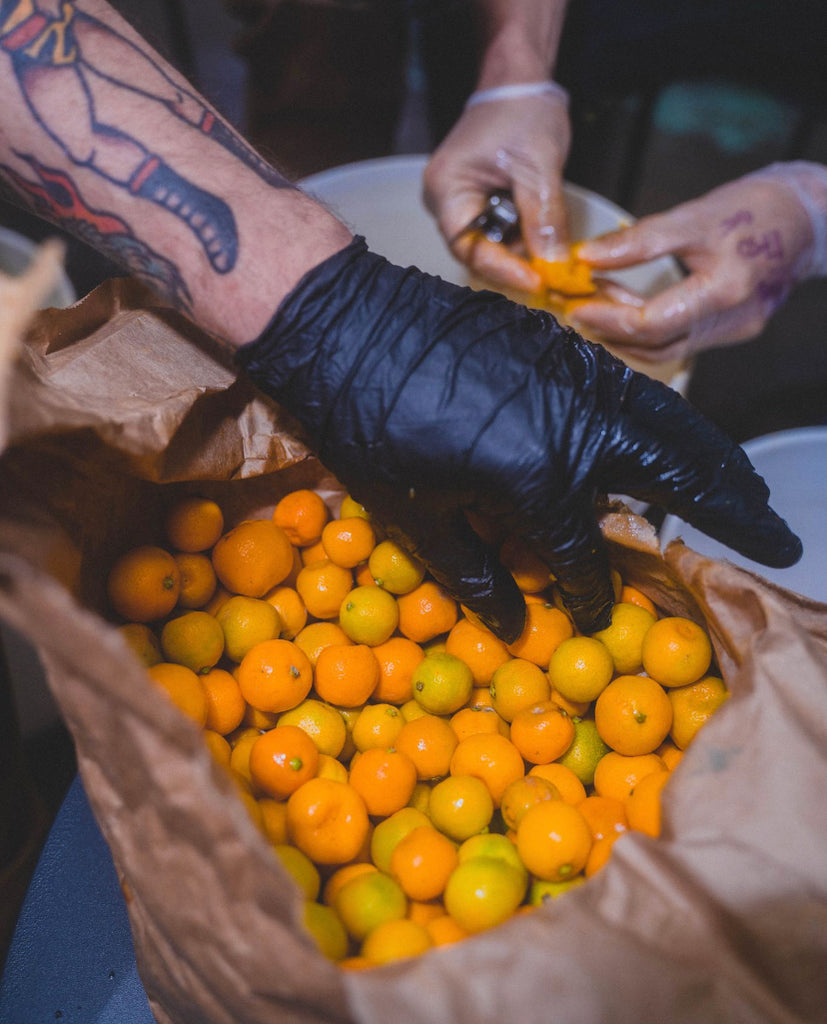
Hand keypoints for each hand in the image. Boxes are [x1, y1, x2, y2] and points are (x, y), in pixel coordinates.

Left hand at [237, 238, 801, 641]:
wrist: (341, 322)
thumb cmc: (363, 427)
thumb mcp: (413, 515)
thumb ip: (476, 574)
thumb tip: (516, 625)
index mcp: (536, 481)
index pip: (583, 556)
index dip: (588, 594)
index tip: (591, 613)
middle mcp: (576, 426)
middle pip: (677, 477)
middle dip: (734, 513)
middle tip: (779, 539)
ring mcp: (576, 375)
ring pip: (670, 422)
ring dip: (717, 460)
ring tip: (753, 493)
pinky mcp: (562, 342)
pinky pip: (634, 387)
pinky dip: (670, 418)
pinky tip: (679, 438)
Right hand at [423, 83, 571, 293]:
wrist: (520, 84)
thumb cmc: (523, 112)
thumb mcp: (539, 167)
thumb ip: (544, 218)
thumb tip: (554, 265)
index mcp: (446, 189)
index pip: (468, 247)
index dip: (502, 269)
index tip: (537, 280)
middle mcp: (444, 201)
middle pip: (477, 251)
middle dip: (515, 262)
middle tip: (551, 273)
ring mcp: (459, 203)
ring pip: (490, 245)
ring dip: (521, 250)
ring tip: (551, 250)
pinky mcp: (477, 204)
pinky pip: (497, 232)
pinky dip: (521, 237)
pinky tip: (542, 235)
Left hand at [570, 162, 826, 362]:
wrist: (809, 218)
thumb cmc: (755, 209)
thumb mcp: (693, 215)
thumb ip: (639, 240)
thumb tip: (588, 256)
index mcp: (725, 290)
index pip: (653, 323)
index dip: (609, 319)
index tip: (577, 307)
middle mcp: (731, 321)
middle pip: (657, 344)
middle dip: (611, 329)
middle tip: (578, 308)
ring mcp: (734, 331)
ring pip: (668, 348)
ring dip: (628, 333)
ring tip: (598, 304)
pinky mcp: (733, 330)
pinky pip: (682, 339)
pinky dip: (651, 329)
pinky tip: (629, 307)